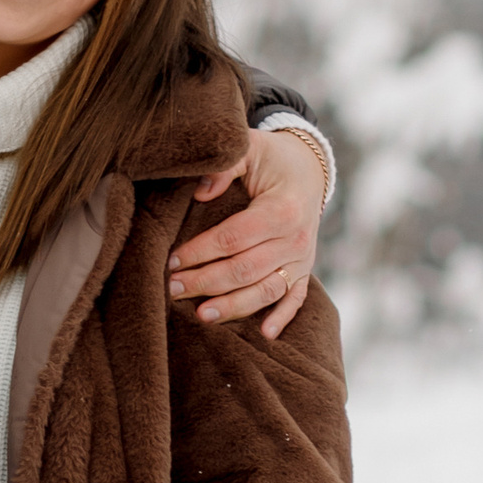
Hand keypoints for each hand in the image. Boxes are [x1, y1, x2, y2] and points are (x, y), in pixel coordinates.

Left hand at [171, 125, 327, 340]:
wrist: (309, 169)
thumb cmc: (271, 159)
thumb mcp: (250, 148)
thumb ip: (225, 166)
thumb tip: (200, 193)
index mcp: (282, 210)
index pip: (233, 238)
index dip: (201, 252)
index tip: (173, 260)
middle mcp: (296, 239)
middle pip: (245, 269)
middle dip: (206, 282)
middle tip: (173, 289)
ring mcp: (303, 258)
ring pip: (266, 290)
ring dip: (233, 306)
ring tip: (201, 316)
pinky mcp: (304, 270)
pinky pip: (296, 299)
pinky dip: (282, 318)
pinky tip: (263, 334)